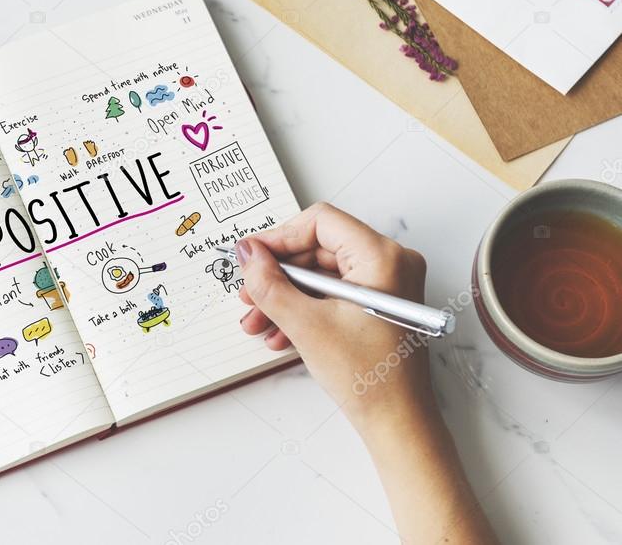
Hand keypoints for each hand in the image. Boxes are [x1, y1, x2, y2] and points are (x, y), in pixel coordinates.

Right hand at [237, 203, 497, 543]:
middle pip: (318, 249)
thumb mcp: (306, 325)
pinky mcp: (379, 304)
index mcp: (383, 257)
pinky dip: (305, 308)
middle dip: (278, 275)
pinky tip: (280, 332)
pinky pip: (333, 293)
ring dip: (285, 296)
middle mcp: (391, 263)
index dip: (278, 238)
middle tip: (249, 294)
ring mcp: (387, 284)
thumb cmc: (371, 379)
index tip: (251, 257)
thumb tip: (247, 253)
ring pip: (321, 274)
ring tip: (258, 321)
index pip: (320, 222)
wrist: (397, 423)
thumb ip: (269, 283)